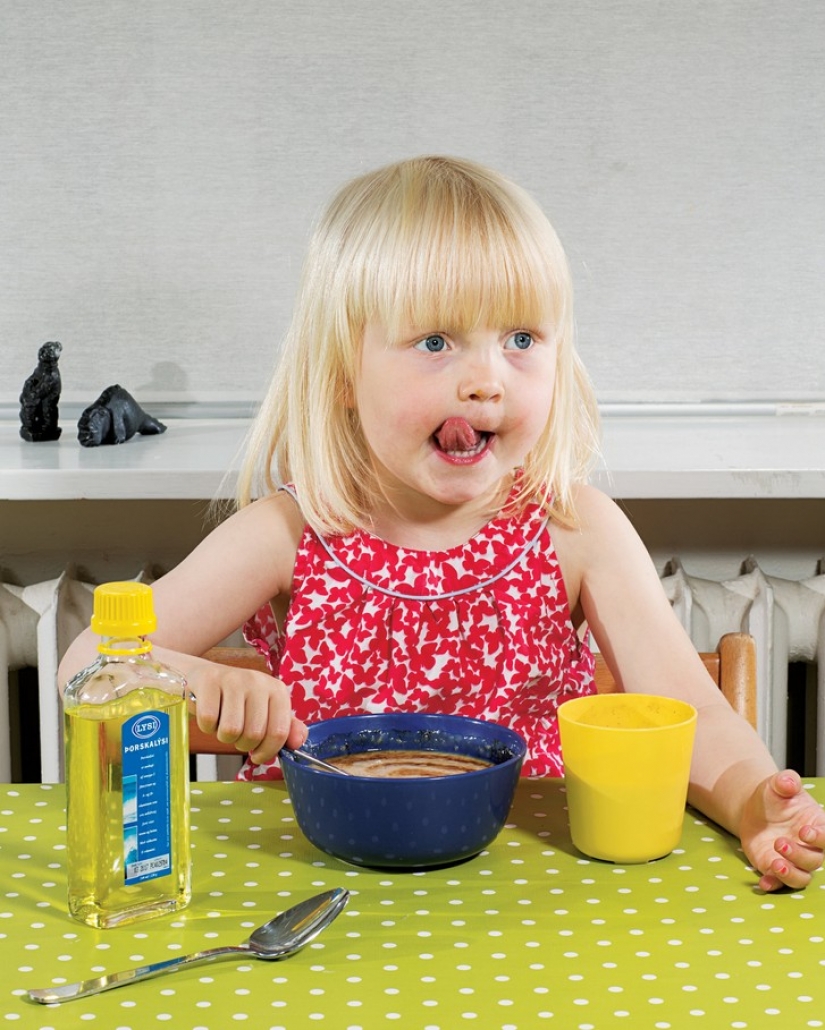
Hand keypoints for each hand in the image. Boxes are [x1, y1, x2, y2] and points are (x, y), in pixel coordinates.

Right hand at [192, 663, 306, 765]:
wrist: (205, 677)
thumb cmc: (239, 701)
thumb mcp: (267, 712)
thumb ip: (286, 729)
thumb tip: (297, 743)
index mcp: (277, 690)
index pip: (279, 732)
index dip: (267, 752)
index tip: (257, 756)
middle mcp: (258, 681)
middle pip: (253, 734)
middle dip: (242, 744)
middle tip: (237, 734)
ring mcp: (233, 679)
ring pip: (230, 730)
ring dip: (223, 737)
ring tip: (224, 723)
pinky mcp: (209, 680)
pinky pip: (208, 720)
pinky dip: (206, 726)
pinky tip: (211, 714)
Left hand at [739, 770, 824, 889]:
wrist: (754, 810)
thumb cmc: (774, 798)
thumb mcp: (777, 785)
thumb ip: (785, 781)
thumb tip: (789, 781)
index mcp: (817, 826)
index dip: (820, 837)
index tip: (804, 832)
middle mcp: (810, 848)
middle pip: (814, 860)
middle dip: (798, 855)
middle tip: (779, 842)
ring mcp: (793, 861)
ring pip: (801, 877)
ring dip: (790, 874)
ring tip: (775, 863)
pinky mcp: (775, 869)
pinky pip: (779, 883)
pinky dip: (773, 885)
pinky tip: (763, 883)